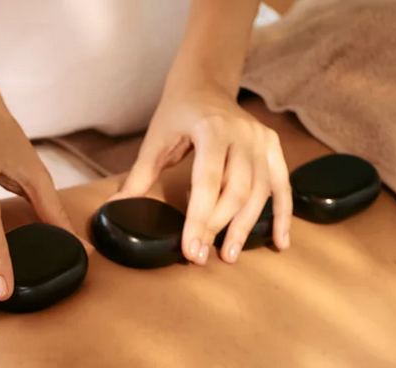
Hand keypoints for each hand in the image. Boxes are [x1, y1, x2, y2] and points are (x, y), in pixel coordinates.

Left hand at [114, 82, 292, 265]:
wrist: (205, 83)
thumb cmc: (177, 113)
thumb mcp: (155, 140)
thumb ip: (138, 176)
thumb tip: (113, 209)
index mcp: (212, 130)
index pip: (207, 182)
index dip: (199, 219)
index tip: (191, 249)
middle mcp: (242, 134)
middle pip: (236, 190)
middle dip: (218, 227)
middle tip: (202, 256)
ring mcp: (261, 140)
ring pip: (260, 192)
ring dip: (246, 227)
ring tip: (229, 255)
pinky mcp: (272, 148)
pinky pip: (282, 185)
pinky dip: (282, 215)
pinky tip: (279, 242)